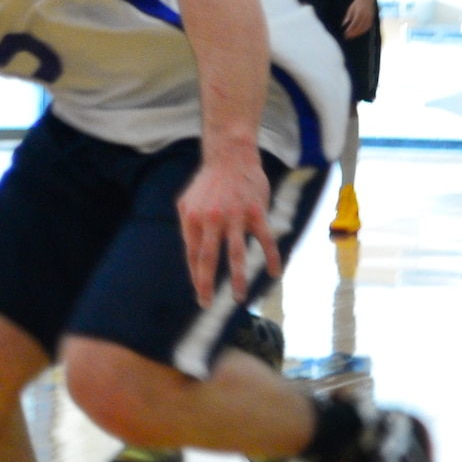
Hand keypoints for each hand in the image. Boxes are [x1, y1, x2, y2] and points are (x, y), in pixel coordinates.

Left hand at [176, 152, 278, 305]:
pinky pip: (265, 240)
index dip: (196, 276)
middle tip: (206, 304)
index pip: (193, 255)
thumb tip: (192, 257)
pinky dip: (271, 258)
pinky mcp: (256, 213)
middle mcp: (211, 219)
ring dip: (237, 278)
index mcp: (192, 219)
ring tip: (238, 298)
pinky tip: (274, 273)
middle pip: (208, 258)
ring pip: (236, 254)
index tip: (200, 294)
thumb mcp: (187, 203)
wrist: (230, 157)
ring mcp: (234, 217)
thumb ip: (189, 229)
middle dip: (205, 284)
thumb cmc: (208, 184)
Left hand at [343, 0, 377, 39]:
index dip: (349, 30)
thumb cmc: (357, 2)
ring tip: (352, 36)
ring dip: (358, 33)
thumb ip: (347, 17)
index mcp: (359, 14)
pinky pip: (368, 26)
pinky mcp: (372, 18)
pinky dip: (364, 30)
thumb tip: (343, 25)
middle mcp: (365, 16)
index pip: (354, 25)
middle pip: (359, 28)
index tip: (345, 34)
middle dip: (353, 33)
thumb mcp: (350, 8)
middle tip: (347, 37)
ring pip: (364, 28)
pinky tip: (359, 32)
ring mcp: (369, 17)